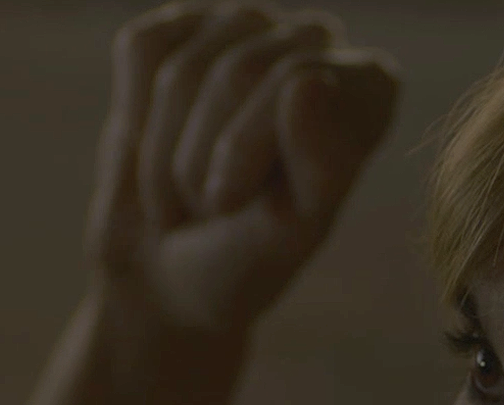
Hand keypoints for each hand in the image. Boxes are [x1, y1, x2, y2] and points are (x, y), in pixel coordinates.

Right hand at [87, 1, 401, 340]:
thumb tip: (309, 81)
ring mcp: (245, 27)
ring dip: (167, 156)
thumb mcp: (291, 232)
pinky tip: (155, 147)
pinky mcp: (179, 28)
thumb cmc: (245, 259)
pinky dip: (136, 121)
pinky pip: (143, 54)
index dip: (252, 146)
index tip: (233, 206)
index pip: (304, 79)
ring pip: (184, 70)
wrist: (166, 277)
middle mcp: (313, 43)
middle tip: (213, 208)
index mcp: (366, 90)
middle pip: (240, 71)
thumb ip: (322, 162)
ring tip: (187, 191)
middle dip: (206, 160)